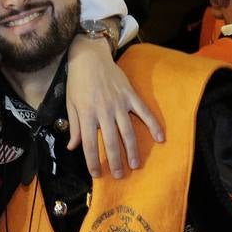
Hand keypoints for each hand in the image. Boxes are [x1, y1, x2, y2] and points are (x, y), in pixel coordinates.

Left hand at [65, 35, 164, 177]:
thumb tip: (72, 147)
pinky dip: (153, 125)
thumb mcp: (70, 104)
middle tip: (120, 175)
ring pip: (128, 131)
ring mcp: (119, 103)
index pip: (89, 144)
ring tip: (136, 164)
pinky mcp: (130, 95)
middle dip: (116, 161)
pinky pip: (144, 112)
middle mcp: (104, 111)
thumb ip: (74, 127)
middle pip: (111, 141)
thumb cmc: (78, 81)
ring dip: (133, 150)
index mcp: (87, 114)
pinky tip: (160, 138)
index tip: (97, 174)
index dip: (93, 161)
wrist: (90, 56)